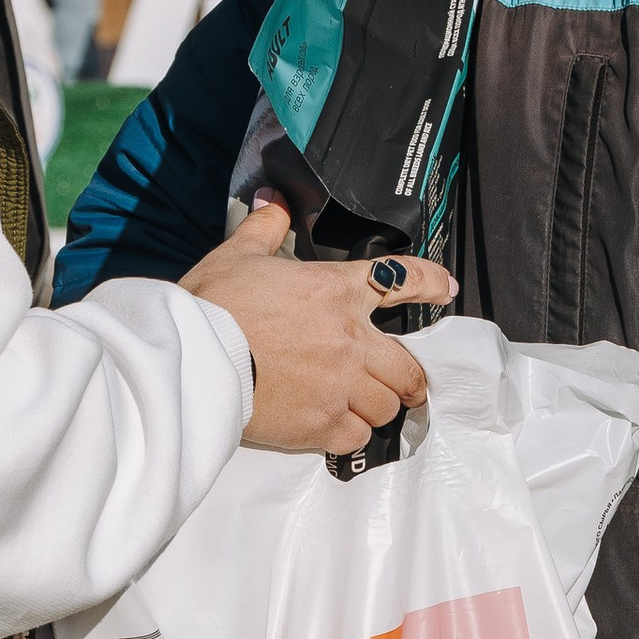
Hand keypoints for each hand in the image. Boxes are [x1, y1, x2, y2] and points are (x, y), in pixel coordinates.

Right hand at [182, 205, 453, 459]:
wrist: (191, 359)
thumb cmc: (211, 305)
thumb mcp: (237, 255)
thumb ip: (265, 228)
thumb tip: (273, 201)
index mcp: (336, 290)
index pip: (402, 279)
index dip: (431, 282)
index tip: (447, 289)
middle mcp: (350, 339)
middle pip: (408, 367)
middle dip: (411, 378)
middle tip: (406, 385)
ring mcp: (339, 385)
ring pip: (387, 406)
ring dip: (379, 407)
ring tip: (364, 409)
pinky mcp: (320, 424)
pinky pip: (357, 437)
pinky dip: (352, 434)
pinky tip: (337, 429)